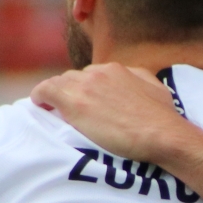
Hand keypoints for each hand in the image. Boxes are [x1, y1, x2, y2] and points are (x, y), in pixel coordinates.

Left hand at [32, 63, 190, 163]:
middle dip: (72, 92)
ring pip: (59, 84)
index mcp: (115, 69)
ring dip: (58, 96)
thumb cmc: (163, 117)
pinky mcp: (74, 102)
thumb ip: (139, 78)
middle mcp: (98, 72)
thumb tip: (132, 77)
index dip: (86, 90)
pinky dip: (41, 96)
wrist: (161, 133)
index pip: (90, 75)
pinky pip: (45, 91)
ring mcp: (85, 86)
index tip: (87, 103)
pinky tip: (40, 105)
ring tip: (55, 111)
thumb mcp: (155, 88)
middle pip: (73, 78)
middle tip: (74, 112)